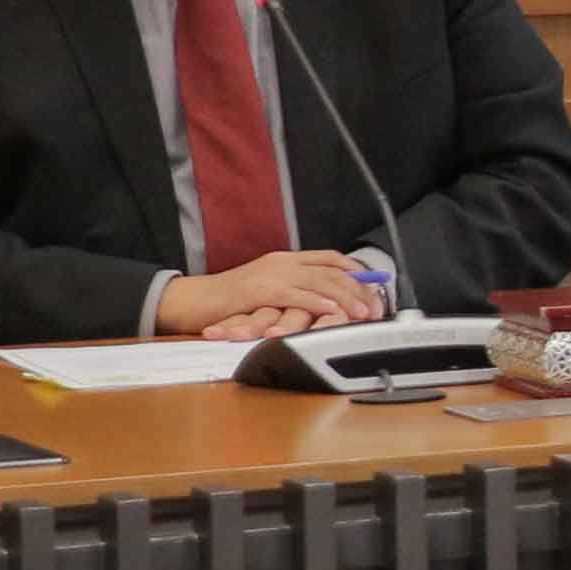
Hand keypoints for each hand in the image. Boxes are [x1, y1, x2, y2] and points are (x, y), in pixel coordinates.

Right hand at [157, 253, 377, 337]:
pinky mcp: (261, 290)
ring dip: (346, 296)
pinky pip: (297, 294)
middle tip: (376, 306)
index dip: (356, 271)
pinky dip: (319, 302)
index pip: (329, 258)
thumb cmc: (230, 300)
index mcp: (285, 260)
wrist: (194, 300)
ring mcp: (272, 274)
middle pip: (331, 270)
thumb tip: (324, 302)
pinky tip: (334, 311)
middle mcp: (283, 262)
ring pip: (320, 280)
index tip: (375, 287)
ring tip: (364, 311)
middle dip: (358, 288)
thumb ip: (293, 290)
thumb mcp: (267, 290)